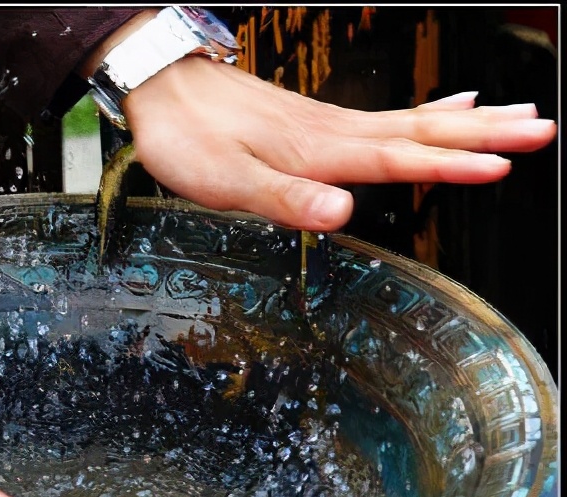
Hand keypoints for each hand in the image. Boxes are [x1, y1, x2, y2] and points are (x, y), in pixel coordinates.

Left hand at [122, 56, 556, 230]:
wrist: (160, 88)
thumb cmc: (187, 136)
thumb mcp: (226, 180)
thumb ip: (286, 198)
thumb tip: (342, 214)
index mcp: (320, 150)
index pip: (401, 157)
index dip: (452, 164)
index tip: (503, 166)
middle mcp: (333, 131)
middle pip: (423, 129)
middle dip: (484, 133)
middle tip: (543, 128)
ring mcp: (327, 123)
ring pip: (413, 118)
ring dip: (468, 119)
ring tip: (517, 116)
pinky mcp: (314, 122)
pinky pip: (389, 117)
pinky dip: (429, 110)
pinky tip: (445, 105)